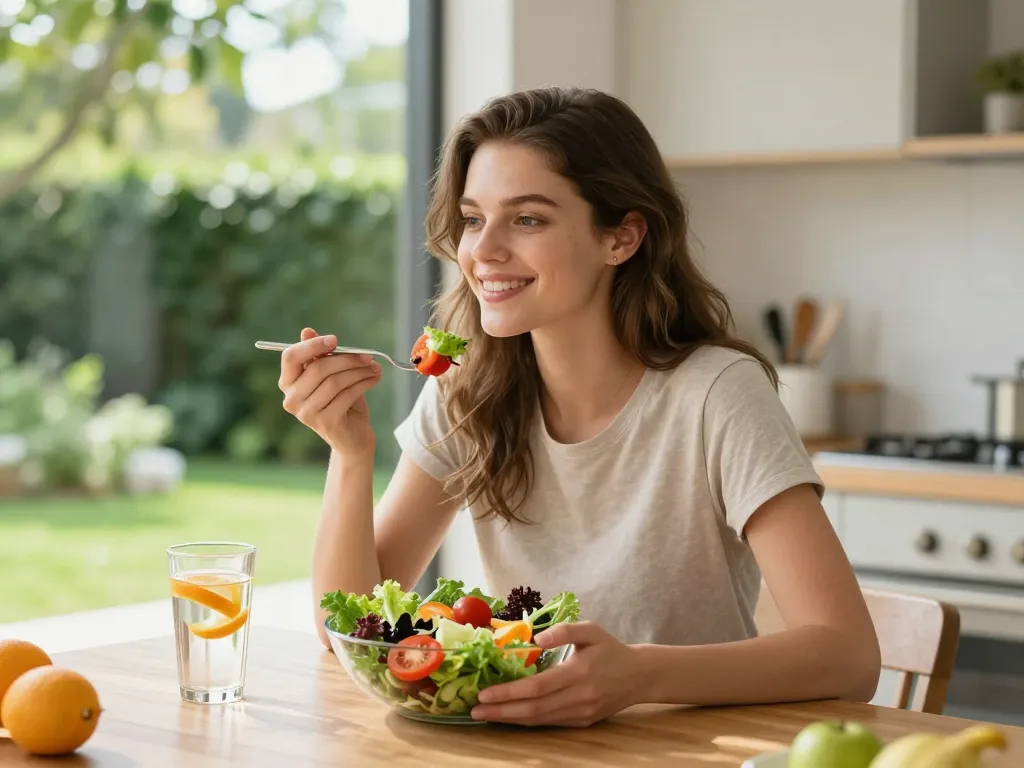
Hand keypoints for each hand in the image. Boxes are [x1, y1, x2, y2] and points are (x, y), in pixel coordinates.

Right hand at [278, 327, 381, 456]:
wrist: (352, 437)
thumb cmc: (341, 401)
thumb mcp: (330, 376)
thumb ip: (319, 356)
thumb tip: (307, 331)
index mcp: (288, 383)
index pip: (291, 357)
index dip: (312, 345)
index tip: (335, 340)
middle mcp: (292, 399)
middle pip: (318, 368)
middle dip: (346, 359)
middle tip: (367, 356)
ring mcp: (307, 413)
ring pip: (335, 381)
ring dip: (359, 371)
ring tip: (375, 367)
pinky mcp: (325, 422)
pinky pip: (347, 395)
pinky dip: (364, 383)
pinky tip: (375, 379)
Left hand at [471, 622, 642, 726]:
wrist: (640, 676)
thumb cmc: (611, 649)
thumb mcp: (591, 630)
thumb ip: (564, 631)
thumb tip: (536, 638)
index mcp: (579, 672)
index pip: (537, 687)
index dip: (509, 692)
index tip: (484, 693)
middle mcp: (579, 697)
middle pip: (534, 710)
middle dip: (501, 711)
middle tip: (475, 710)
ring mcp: (581, 713)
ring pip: (539, 720)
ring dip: (510, 719)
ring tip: (486, 715)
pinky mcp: (582, 722)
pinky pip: (549, 723)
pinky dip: (526, 721)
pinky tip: (510, 716)